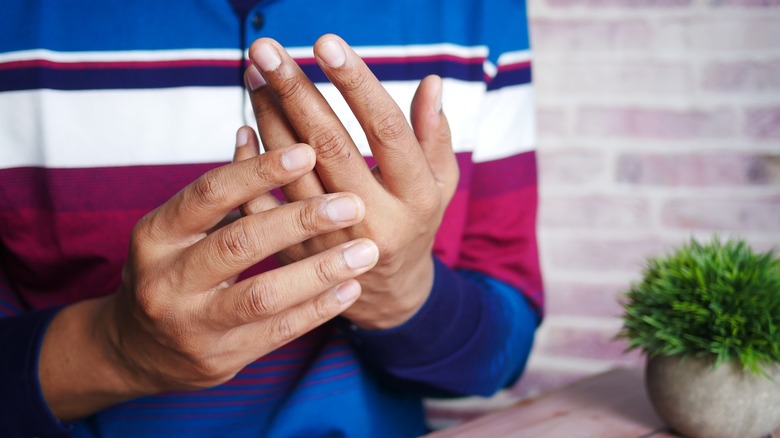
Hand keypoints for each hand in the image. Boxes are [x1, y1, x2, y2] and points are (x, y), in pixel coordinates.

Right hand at [40, 135, 381, 418]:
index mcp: (156, 235)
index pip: (210, 193)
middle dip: (301, 220)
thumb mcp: (177, 230)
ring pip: (264, 295)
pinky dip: (319, 308)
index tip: (309, 151)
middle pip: (240, 243)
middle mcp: (166, 280)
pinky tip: (350, 286)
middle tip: (352, 203)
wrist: (138, 350)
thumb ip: (219, 192)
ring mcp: (192, 324)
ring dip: (320, 270)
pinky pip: (278, 332)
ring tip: (365, 252)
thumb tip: (254, 129)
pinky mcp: (221, 358)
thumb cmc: (171, 271)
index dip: (260, 171)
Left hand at [239, 34, 457, 329]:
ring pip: (291, 170)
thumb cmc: (416, 222)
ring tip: (255, 74)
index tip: (327, 43)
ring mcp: (331, 240)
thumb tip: (432, 82)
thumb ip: (434, 135)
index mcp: (414, 196)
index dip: (356, 85)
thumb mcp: (441, 184)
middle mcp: (373, 218)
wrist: (388, 294)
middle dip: (295, 91)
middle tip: (266, 49)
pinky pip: (263, 207)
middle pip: (329, 144)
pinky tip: (243, 128)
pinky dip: (248, 165)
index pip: (386, 130)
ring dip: (268, 117)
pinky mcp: (297, 255)